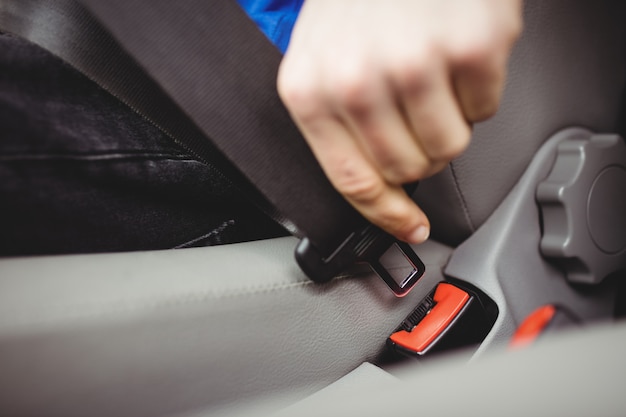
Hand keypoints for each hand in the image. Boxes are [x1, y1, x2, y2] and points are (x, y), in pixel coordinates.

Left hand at [278, 0, 521, 242]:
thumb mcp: (320, 58)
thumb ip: (337, 124)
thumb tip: (378, 187)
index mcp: (310, 90)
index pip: (351, 180)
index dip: (386, 214)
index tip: (410, 227)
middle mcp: (357, 81)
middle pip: (408, 167)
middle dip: (419, 149)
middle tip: (417, 108)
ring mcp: (415, 65)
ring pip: (449, 145)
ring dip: (449, 120)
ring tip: (434, 75)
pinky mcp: (470, 48)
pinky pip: (486, 107)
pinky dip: (477, 86)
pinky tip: (453, 51)